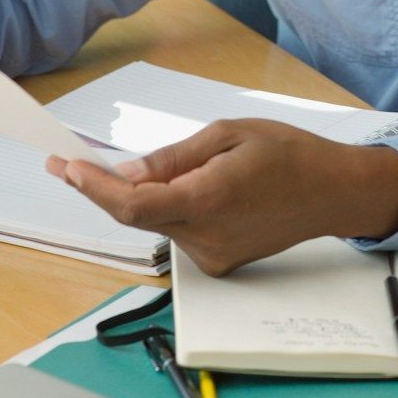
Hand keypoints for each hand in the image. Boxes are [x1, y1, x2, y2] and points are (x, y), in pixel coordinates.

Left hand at [47, 119, 397, 275]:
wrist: (329, 192)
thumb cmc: (286, 153)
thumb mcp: (229, 134)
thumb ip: (175, 158)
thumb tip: (128, 172)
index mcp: (208, 199)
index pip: (134, 204)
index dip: (95, 188)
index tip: (67, 167)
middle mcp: (205, 237)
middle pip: (138, 216)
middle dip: (103, 188)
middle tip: (70, 162)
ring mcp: (211, 256)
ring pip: (157, 223)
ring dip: (139, 196)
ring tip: (142, 166)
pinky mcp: (217, 263)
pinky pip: (178, 231)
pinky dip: (167, 208)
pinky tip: (181, 186)